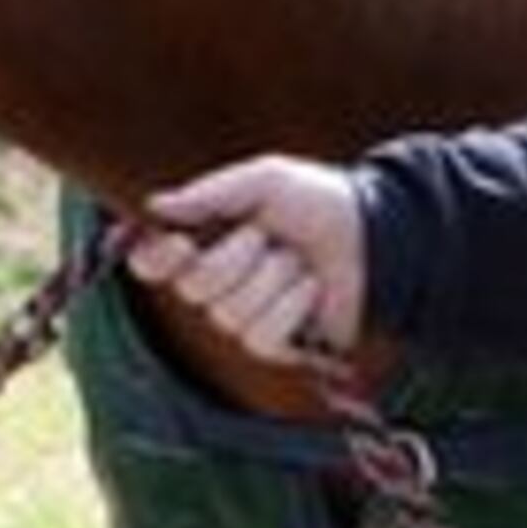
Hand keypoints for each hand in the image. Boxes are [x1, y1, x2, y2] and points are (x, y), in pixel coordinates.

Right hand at [116, 156, 371, 363]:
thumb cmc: (318, 202)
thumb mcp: (268, 181)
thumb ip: (211, 193)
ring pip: (230, 315)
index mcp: (204, 243)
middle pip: (196, 288)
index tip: (178, 244)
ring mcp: (244, 318)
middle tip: (268, 235)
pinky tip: (310, 289)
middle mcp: (216, 285)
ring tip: (299, 260)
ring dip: (274, 278)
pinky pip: (261, 339)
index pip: (151, 263)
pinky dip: (291, 306)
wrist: (374, 236)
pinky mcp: (275, 346)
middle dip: (239, 256)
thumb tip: (155, 206)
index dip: (154, 258)